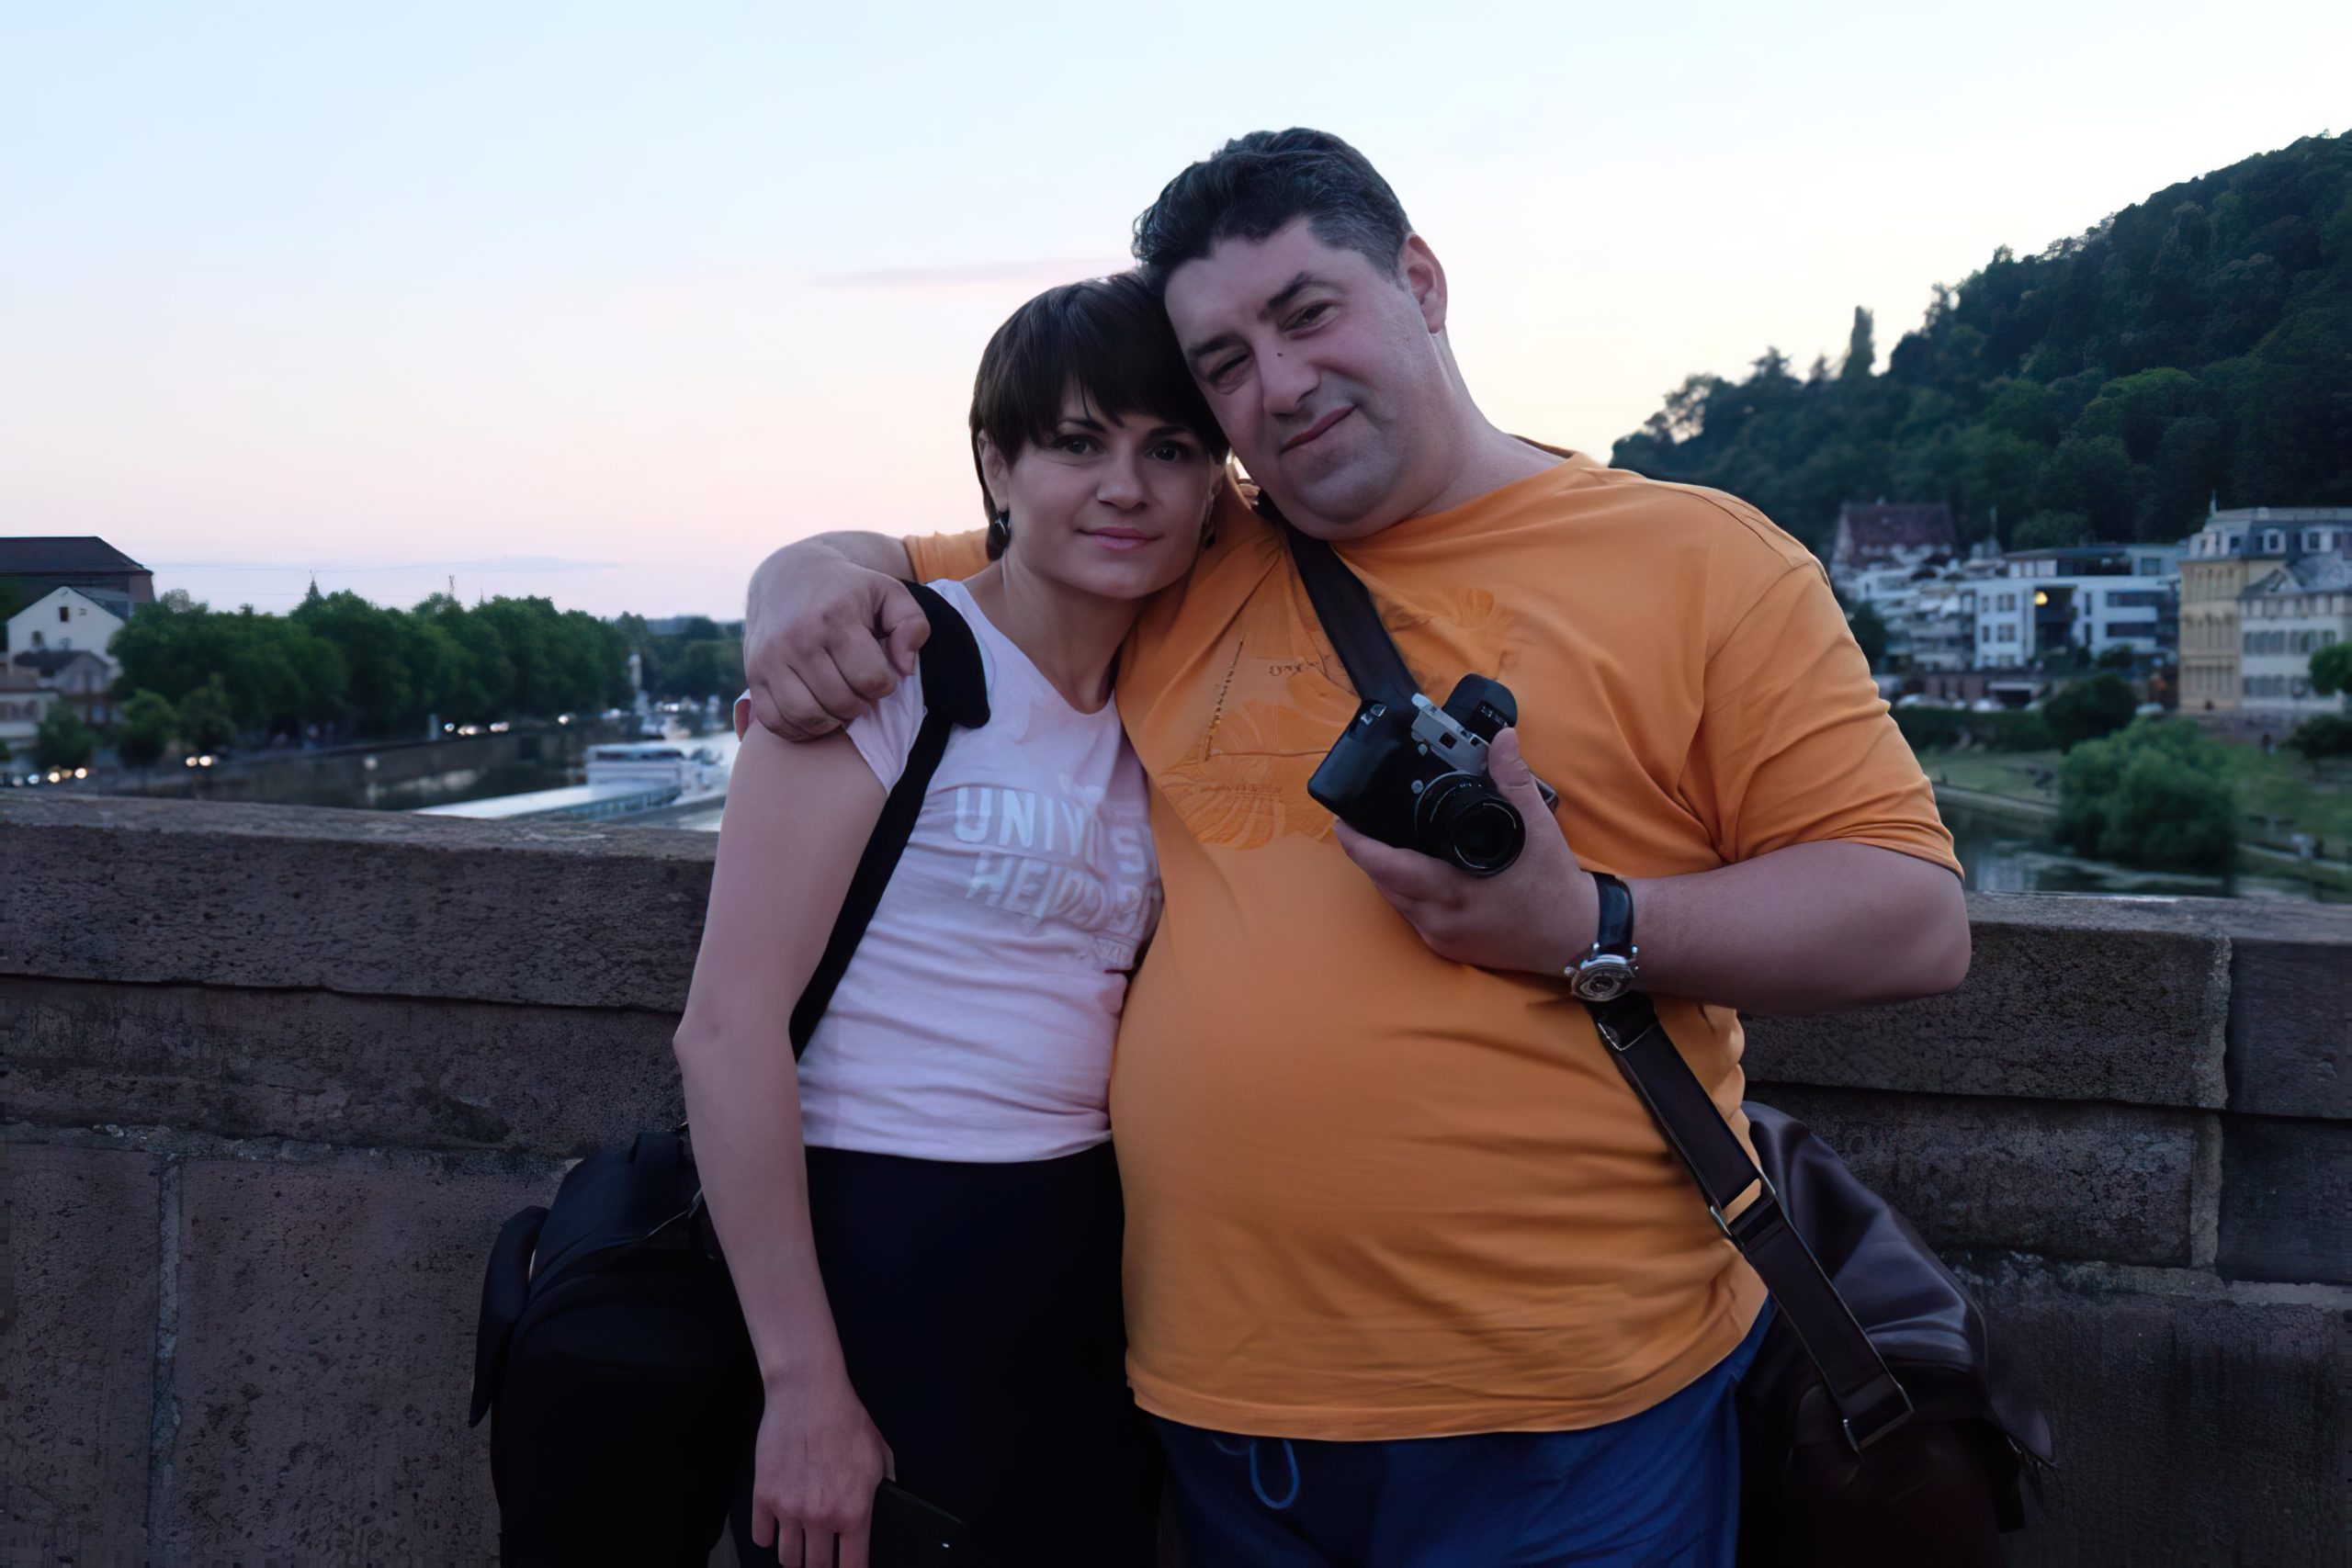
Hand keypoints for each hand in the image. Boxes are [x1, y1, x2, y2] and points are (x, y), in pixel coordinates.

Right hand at [744, 546, 930, 739]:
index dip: (885, 684)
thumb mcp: (889, 593)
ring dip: (833, 720)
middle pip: (842, 703)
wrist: (790, 575)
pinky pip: (775, 722)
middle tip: (861, 688)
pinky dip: (799, 728)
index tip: (881, 672)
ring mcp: (770, 659)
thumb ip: (912, 625)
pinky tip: (815, 711)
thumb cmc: (848, 591)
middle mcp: (797, 639)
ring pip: (808, 717)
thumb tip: (904, 669)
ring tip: (841, 702)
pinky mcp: (753, 675)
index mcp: (835, 618)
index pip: (871, 679)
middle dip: (861, 703)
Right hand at [745, 1368, 894, 1567]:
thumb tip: (887, 1506)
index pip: (852, 1567)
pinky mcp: (763, 1497)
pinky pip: (761, 1536)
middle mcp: (819, 1519)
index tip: (850, 1567)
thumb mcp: (880, 1454)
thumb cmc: (847, 1421)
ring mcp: (788, 1510)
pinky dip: (769, 1536)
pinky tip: (779, 1526)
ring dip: (796, 1555)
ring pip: (787, 1558)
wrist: (807, 1393)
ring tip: (802, 1546)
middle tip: (824, 1557)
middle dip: (822, 1566)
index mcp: (853, 1512)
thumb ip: (886, 1488)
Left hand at [1331, 728, 1599, 975]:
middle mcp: (1440, 919)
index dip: (1359, 845)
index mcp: (1453, 890)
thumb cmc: (1554, 885)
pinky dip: (1408, 895)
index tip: (1342, 822)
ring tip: (1386, 844)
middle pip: (1384, 884)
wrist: (1576, 935)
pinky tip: (1414, 874)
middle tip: (1361, 825)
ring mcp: (1443, 937)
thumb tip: (1502, 740)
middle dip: (1370, 855)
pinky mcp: (1450, 948)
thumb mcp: (1536, 826)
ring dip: (1387, 875)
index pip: (1387, 867)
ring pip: (1396, 903)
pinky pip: (1414, 918)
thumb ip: (1513, 780)